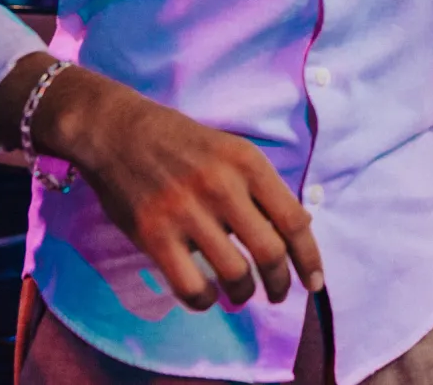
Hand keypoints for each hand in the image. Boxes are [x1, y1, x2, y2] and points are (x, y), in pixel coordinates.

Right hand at [42, 73, 324, 311]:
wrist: (118, 131)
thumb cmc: (181, 142)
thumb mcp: (231, 150)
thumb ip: (260, 188)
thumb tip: (295, 232)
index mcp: (248, 163)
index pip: (294, 221)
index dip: (309, 258)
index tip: (314, 282)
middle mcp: (223, 187)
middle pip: (270, 253)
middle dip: (280, 283)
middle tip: (278, 294)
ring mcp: (187, 212)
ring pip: (234, 274)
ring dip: (243, 294)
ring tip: (240, 295)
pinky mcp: (155, 235)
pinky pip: (190, 286)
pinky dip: (204, 301)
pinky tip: (205, 297)